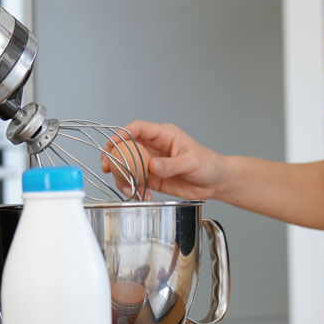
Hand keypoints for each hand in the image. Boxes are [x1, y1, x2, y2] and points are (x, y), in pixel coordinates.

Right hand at [100, 121, 228, 200]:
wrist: (216, 182)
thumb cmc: (209, 164)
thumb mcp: (192, 162)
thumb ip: (172, 164)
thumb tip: (152, 166)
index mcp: (164, 135)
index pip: (138, 129)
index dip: (123, 133)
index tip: (113, 143)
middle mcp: (155, 147)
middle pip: (126, 147)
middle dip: (114, 156)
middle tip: (107, 167)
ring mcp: (152, 163)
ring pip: (128, 166)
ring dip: (123, 177)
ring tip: (128, 189)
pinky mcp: (153, 178)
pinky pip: (136, 181)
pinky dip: (134, 189)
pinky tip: (142, 195)